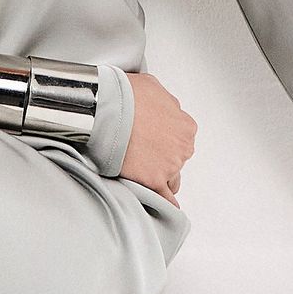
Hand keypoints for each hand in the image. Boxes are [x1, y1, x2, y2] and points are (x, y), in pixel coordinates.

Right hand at [119, 70, 195, 200]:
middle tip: (142, 153)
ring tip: (143, 174)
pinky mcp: (153, 181)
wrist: (107, 110)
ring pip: (171, 179)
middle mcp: (182, 147)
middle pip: (177, 159)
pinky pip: (165, 198)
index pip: (181, 138)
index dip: (165, 139)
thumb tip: (161, 104)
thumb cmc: (126, 95)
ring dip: (160, 178)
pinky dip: (164, 203)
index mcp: (185, 125)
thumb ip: (163, 100)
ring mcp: (169, 165)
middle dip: (163, 158)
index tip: (152, 140)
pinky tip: (162, 207)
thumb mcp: (152, 86)